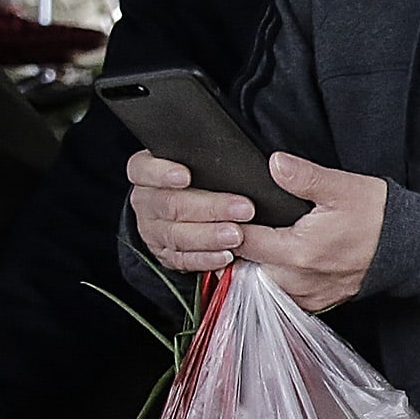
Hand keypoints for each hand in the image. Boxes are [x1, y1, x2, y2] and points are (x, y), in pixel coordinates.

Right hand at [127, 148, 258, 273]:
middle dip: (208, 207)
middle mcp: (147, 200)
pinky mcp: (165, 253)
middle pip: (167, 204)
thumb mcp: (215, 164)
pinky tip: (226, 256)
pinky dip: (204, 259)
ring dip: (208, 236)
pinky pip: (181, 259)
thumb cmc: (211, 182)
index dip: (161, 173)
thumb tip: (277, 163)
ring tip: (237, 235)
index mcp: (149, 172)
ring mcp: (153, 229)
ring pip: (174, 234)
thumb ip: (229, 159)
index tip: (186, 176)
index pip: (142, 169)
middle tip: (243, 209)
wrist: (203, 213)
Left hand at [234, 153, 384, 311]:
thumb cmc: (379, 218)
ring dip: (254, 264)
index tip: (224, 213)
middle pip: (246, 266)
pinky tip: (279, 261)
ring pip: (261, 282)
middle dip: (238, 246)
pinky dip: (274, 279)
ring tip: (256, 241)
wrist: (412, 249)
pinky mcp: (318, 302)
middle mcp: (299, 280)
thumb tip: (275, 163)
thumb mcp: (343, 188)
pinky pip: (282, 295)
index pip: (241, 241)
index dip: (227, 225)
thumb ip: (304, 176)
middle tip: (233, 225)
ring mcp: (308, 295)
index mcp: (298, 252)